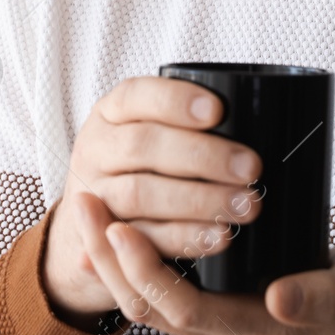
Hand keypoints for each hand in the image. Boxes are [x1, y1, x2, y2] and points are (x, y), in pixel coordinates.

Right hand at [41, 77, 264, 328]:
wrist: (84, 222)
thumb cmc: (139, 163)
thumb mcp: (145, 130)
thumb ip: (181, 124)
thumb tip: (250, 117)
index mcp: (110, 113)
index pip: (136, 95)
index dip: (175, 101)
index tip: (218, 111)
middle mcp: (96, 149)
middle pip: (142, 145)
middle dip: (202, 156)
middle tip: (251, 168)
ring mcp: (95, 194)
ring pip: (140, 194)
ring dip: (199, 200)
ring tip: (245, 205)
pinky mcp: (103, 238)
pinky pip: (144, 238)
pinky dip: (185, 237)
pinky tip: (220, 236)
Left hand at [76, 194, 334, 334]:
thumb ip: (319, 296)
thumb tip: (279, 299)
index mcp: (255, 329)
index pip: (183, 308)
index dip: (147, 271)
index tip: (120, 227)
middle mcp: (224, 331)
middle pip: (148, 307)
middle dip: (108, 259)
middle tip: (85, 204)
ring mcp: (216, 319)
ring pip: (146, 300)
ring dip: (111, 256)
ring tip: (89, 207)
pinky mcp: (216, 299)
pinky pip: (159, 287)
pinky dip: (130, 259)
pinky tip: (114, 227)